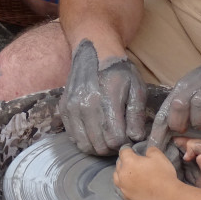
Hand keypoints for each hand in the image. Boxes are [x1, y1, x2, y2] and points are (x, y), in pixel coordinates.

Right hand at [60, 39, 146, 154]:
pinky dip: (85, 140)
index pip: (115, 139)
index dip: (125, 143)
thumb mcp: (136, 88)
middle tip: (119, 138)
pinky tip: (95, 132)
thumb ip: (136, 115)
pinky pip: (73, 137)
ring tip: (108, 137)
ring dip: (98, 147)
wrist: (95, 51)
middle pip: (99, 146)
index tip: (130, 137)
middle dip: (112, 148)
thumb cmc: (119, 71)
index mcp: (106, 100)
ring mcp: (71, 108)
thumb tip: (135, 138)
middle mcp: (85, 106)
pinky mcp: (64, 109)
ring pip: (85, 145)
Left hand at [113, 145, 178, 199]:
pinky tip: (131, 184)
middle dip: (125, 160)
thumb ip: (149, 150)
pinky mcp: (126, 196)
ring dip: (121, 172)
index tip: (133, 150)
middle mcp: (122, 174)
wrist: (167, 196)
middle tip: (134, 161)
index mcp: (129, 162)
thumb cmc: (162, 174)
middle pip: (119, 163)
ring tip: (129, 172)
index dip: (129, 149)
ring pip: (116, 176)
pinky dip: (124, 184)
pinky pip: (121, 187)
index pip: (123, 151)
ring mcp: (123, 187)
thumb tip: (146, 152)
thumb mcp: (158, 155)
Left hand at [148, 53, 200, 148]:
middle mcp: (199, 85)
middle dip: (180, 123)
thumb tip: (169, 130)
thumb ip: (183, 104)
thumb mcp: (196, 86)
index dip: (159, 131)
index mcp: (186, 85)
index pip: (166, 109)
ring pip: (200, 109)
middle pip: (179, 105)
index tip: (155, 148)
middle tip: (188, 130)